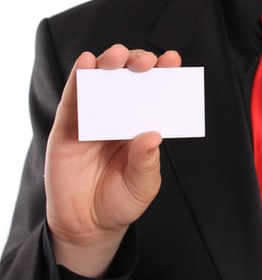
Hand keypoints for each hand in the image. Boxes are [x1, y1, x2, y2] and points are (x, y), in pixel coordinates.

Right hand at [45, 44, 181, 276]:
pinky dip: (79, 77)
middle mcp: (120, 116)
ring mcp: (94, 118)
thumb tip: (152, 135)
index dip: (164, 74)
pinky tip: (87, 62)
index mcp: (142, 126)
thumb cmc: (121, 200)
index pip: (155, 94)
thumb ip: (146, 162)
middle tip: (147, 62)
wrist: (87, 224)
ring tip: (119, 56)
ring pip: (101, 81)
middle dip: (138, 63)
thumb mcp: (142, 185)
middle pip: (129, 79)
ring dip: (109, 62)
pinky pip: (73, 96)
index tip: (173, 60)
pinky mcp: (69, 125)